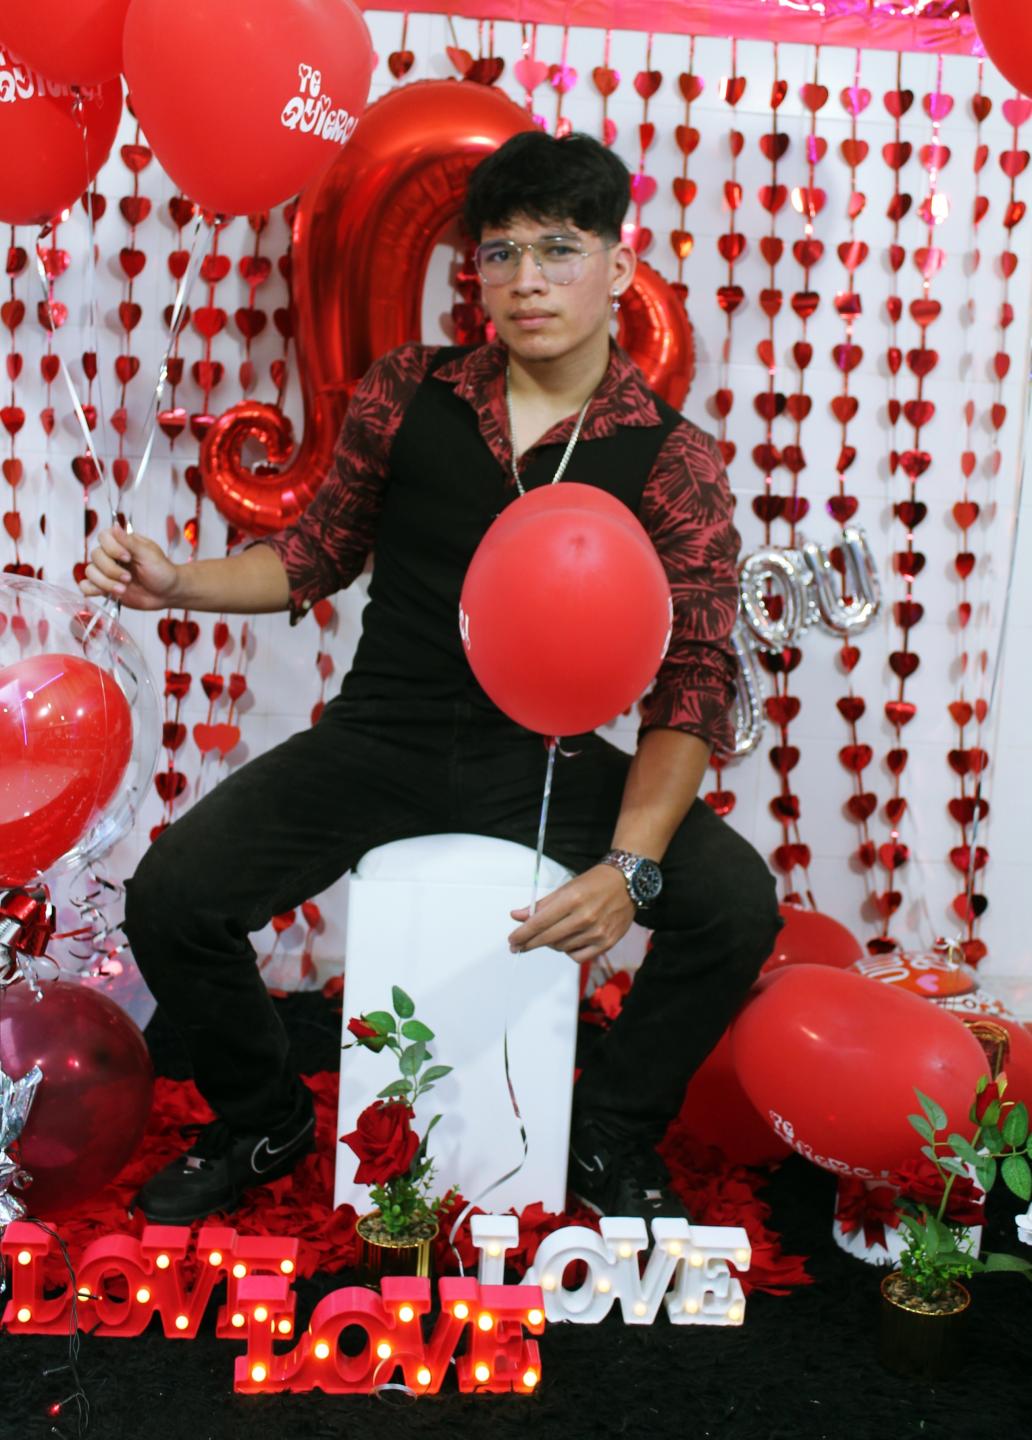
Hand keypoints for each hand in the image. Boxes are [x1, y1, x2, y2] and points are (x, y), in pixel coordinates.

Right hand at [79, 523, 179, 610]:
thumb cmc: (162, 571)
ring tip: (123, 589)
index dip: (112, 548)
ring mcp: (106, 571)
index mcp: (121, 542)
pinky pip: (87, 586)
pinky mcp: (104, 587)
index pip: (103, 537)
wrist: (167, 593)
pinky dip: (92, 590)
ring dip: (105, 583)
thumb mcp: (149, 554)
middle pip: (96, 557)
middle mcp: (111, 555)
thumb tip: (115, 525)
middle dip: (112, 570)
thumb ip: (129, 542)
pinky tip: (106, 593)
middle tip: (129, 578)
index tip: (128, 558)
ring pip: (90, 572)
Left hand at [508, 863, 635, 964]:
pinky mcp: (607, 943)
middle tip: (518, 946)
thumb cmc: (594, 883)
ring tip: (551, 935)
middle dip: (529, 943)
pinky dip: (569, 952)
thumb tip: (517, 916)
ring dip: (551, 944)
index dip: (523, 934)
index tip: (512, 940)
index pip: (540, 922)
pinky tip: (568, 942)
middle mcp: (585, 917)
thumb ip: (541, 905)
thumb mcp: (566, 888)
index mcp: (572, 899)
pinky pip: (579, 957)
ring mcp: (597, 932)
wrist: (627, 883)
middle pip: (548, 938)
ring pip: (562, 948)